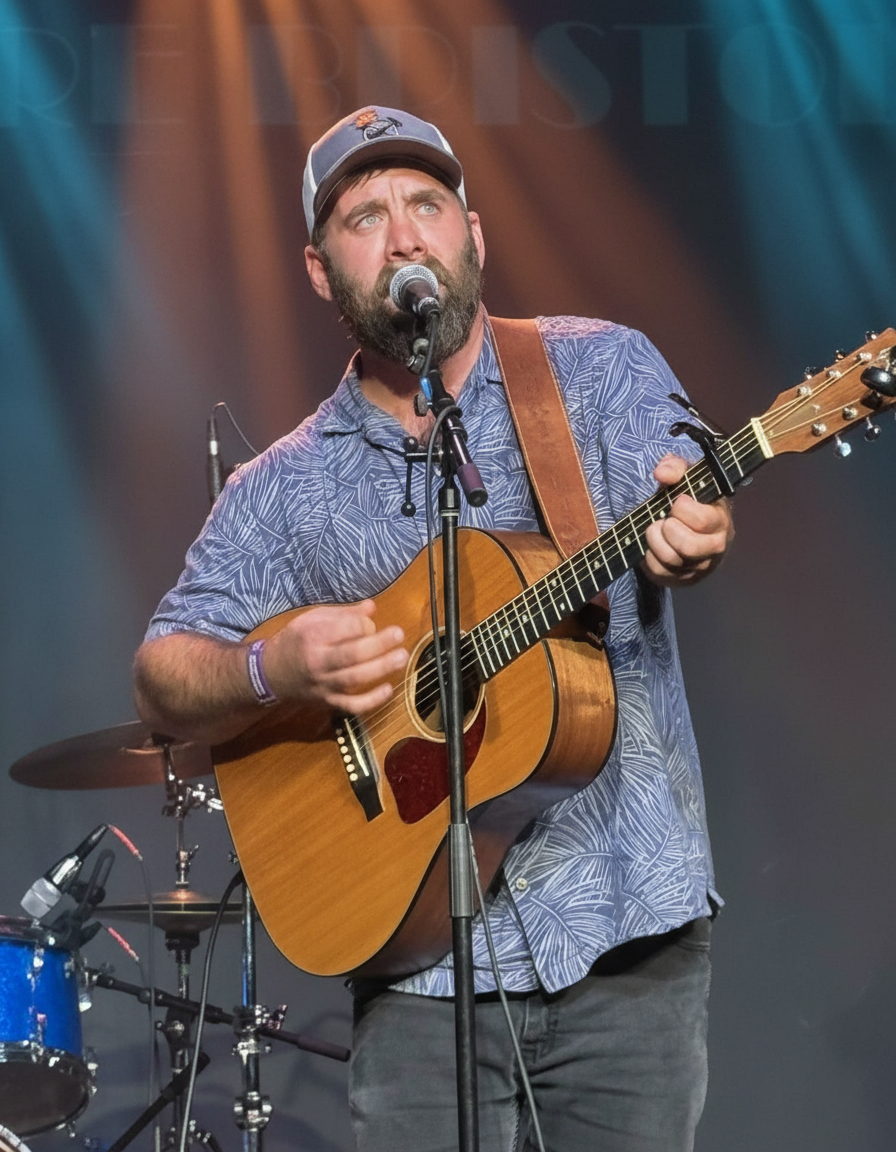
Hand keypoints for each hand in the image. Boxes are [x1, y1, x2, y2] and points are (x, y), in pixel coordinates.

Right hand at [262, 600, 407, 712]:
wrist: (271, 674)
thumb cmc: (295, 642)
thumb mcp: (311, 619)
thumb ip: (343, 614)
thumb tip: (371, 608)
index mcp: (312, 636)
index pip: (344, 629)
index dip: (363, 624)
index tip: (370, 622)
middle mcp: (318, 661)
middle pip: (353, 654)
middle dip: (379, 644)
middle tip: (399, 634)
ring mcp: (324, 684)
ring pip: (355, 678)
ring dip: (381, 668)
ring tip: (401, 656)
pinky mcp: (328, 702)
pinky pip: (352, 705)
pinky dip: (372, 700)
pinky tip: (388, 689)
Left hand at [641, 454, 733, 586]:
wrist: (687, 523)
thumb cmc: (689, 499)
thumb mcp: (685, 477)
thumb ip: (675, 467)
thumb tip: (662, 473)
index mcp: (721, 519)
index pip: (701, 520)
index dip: (681, 508)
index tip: (677, 501)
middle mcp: (716, 546)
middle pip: (688, 546)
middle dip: (667, 529)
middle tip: (664, 520)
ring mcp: (700, 566)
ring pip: (672, 561)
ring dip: (654, 541)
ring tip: (656, 530)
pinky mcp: (684, 579)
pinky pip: (661, 573)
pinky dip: (649, 558)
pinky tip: (653, 546)